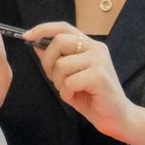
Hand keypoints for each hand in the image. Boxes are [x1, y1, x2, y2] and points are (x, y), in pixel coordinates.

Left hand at [24, 21, 144, 144]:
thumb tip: (36, 44)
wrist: (117, 117)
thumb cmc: (93, 97)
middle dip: (48, 62)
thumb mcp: (69, 76)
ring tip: (70, 91)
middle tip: (53, 78)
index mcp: (89, 45)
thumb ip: (56, 60)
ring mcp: (99, 61)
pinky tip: (76, 97)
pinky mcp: (99, 76)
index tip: (27, 36)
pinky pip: (69, 82)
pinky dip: (67, 93)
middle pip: (59, 42)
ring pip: (61, 65)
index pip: (64, 27)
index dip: (43, 29)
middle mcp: (96, 48)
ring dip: (59, 83)